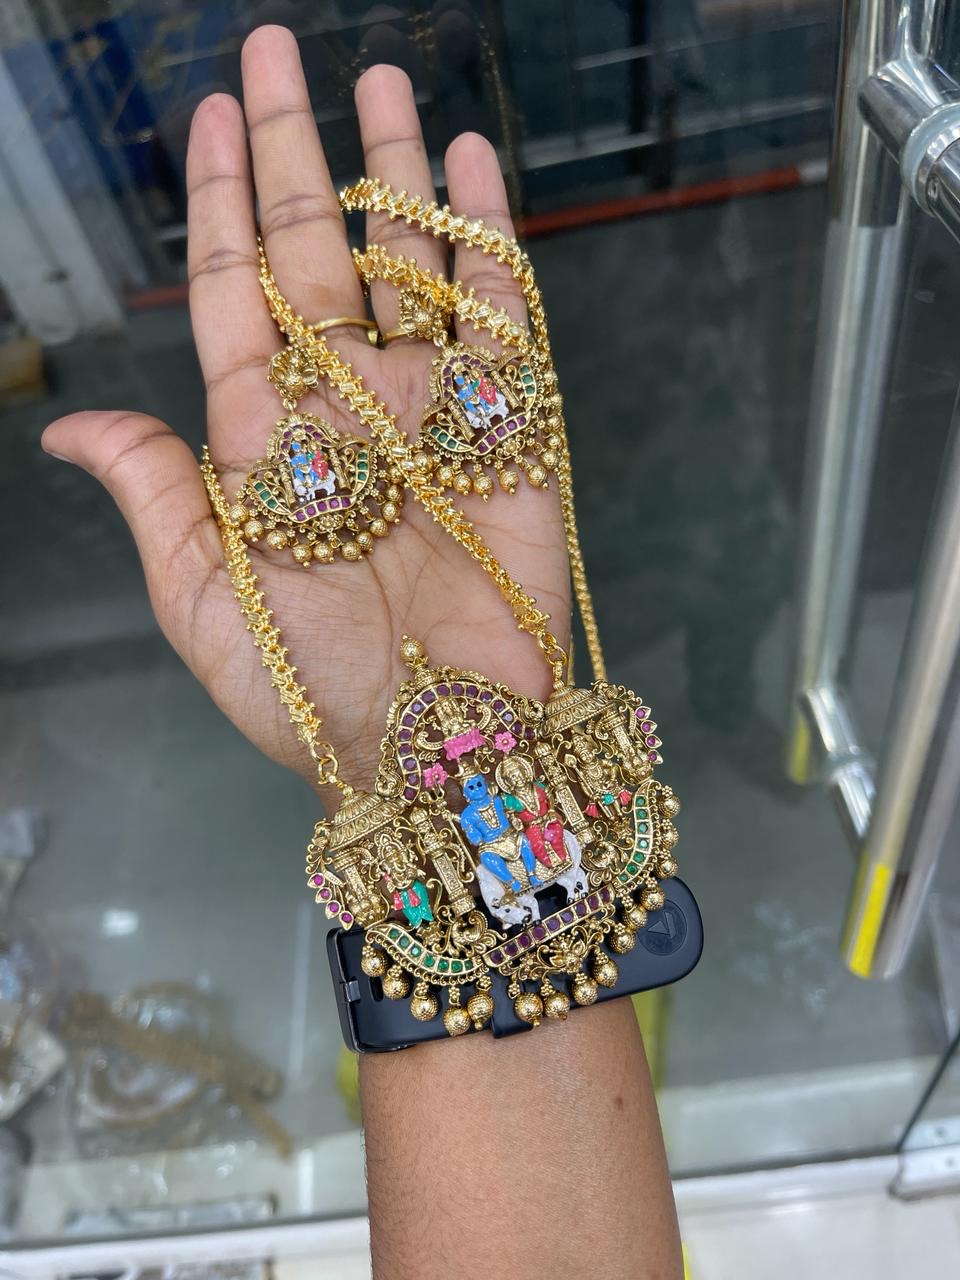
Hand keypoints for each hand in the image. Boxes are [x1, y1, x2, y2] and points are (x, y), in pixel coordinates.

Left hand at [43, 25, 569, 789]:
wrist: (438, 745)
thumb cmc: (313, 689)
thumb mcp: (204, 601)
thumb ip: (152, 494)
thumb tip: (67, 427)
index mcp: (263, 437)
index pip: (232, 287)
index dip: (216, 197)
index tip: (207, 110)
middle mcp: (343, 403)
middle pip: (313, 249)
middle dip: (292, 150)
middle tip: (277, 52)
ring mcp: (428, 407)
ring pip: (409, 263)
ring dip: (391, 174)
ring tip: (380, 84)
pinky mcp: (508, 427)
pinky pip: (498, 314)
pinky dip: (486, 239)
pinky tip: (469, 166)